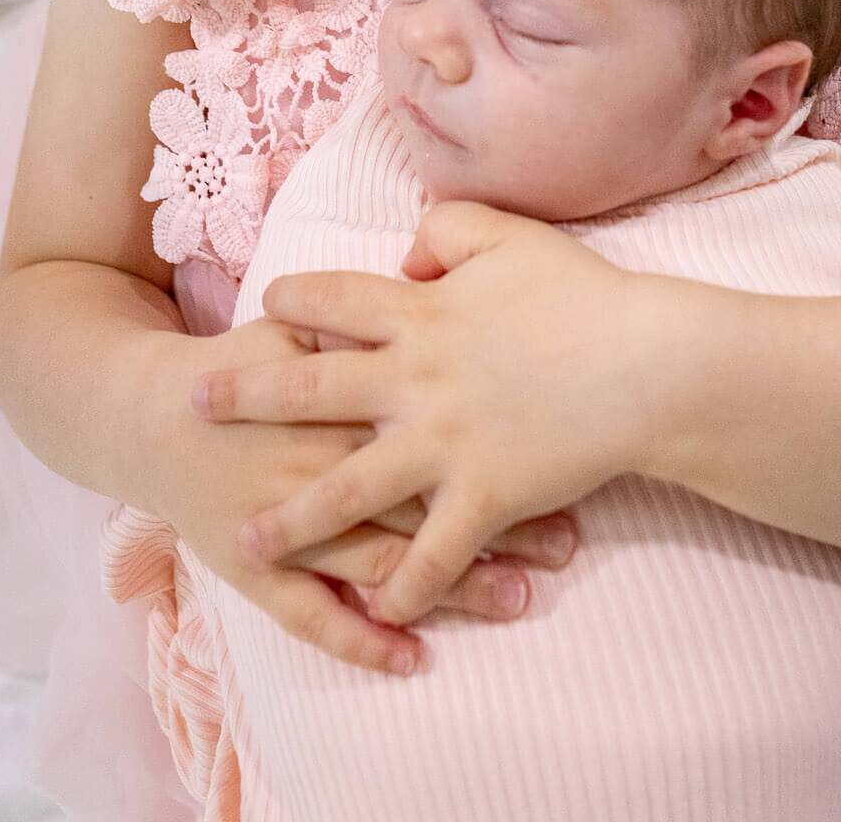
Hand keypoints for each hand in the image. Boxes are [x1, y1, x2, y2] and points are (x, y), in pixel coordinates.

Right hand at [147, 313, 575, 675]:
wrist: (152, 420)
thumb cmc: (241, 367)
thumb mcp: (299, 325)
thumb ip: (362, 315)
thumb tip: (431, 281)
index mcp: (337, 396)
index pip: (433, 420)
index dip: (500, 438)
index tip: (564, 449)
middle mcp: (319, 462)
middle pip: (424, 495)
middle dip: (499, 522)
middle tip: (567, 540)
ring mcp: (289, 523)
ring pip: (381, 563)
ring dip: (453, 585)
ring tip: (521, 597)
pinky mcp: (257, 572)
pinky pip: (314, 617)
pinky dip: (362, 639)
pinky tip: (413, 656)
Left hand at [192, 203, 656, 626]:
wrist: (647, 366)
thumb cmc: (582, 294)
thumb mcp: (510, 235)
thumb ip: (446, 229)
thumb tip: (408, 257)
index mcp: (421, 312)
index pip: (335, 299)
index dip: (294, 299)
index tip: (265, 305)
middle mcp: (416, 380)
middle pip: (311, 389)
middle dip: (247, 397)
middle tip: (193, 405)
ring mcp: (444, 444)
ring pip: (348, 488)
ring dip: (295, 517)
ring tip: (247, 538)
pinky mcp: (482, 498)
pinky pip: (431, 555)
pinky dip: (404, 587)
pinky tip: (377, 611)